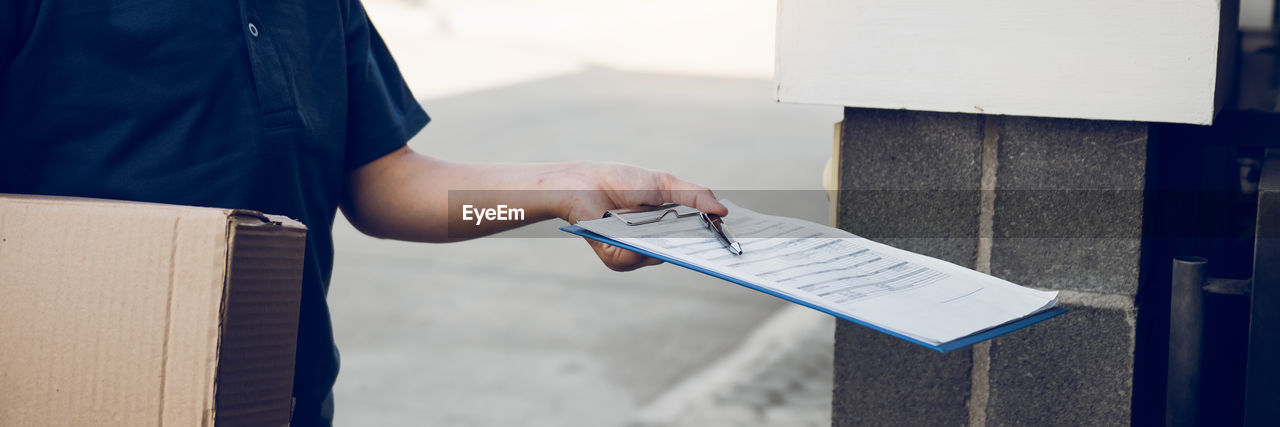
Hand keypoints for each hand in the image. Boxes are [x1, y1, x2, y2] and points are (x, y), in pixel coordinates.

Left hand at [554, 162, 726, 271]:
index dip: (714, 245)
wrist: (586, 182)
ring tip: (659, 222)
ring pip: (657, 257)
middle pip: (681, 255)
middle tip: (717, 247)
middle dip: (699, 252)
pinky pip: (632, 260)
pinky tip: (630, 229)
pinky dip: (634, 245)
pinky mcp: (615, 257)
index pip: (695, 242)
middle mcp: (654, 244)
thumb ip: (695, 195)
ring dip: (661, 240)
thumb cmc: (624, 180)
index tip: (735, 245)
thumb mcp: (665, 184)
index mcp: (668, 228)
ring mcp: (635, 253)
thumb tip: (723, 211)